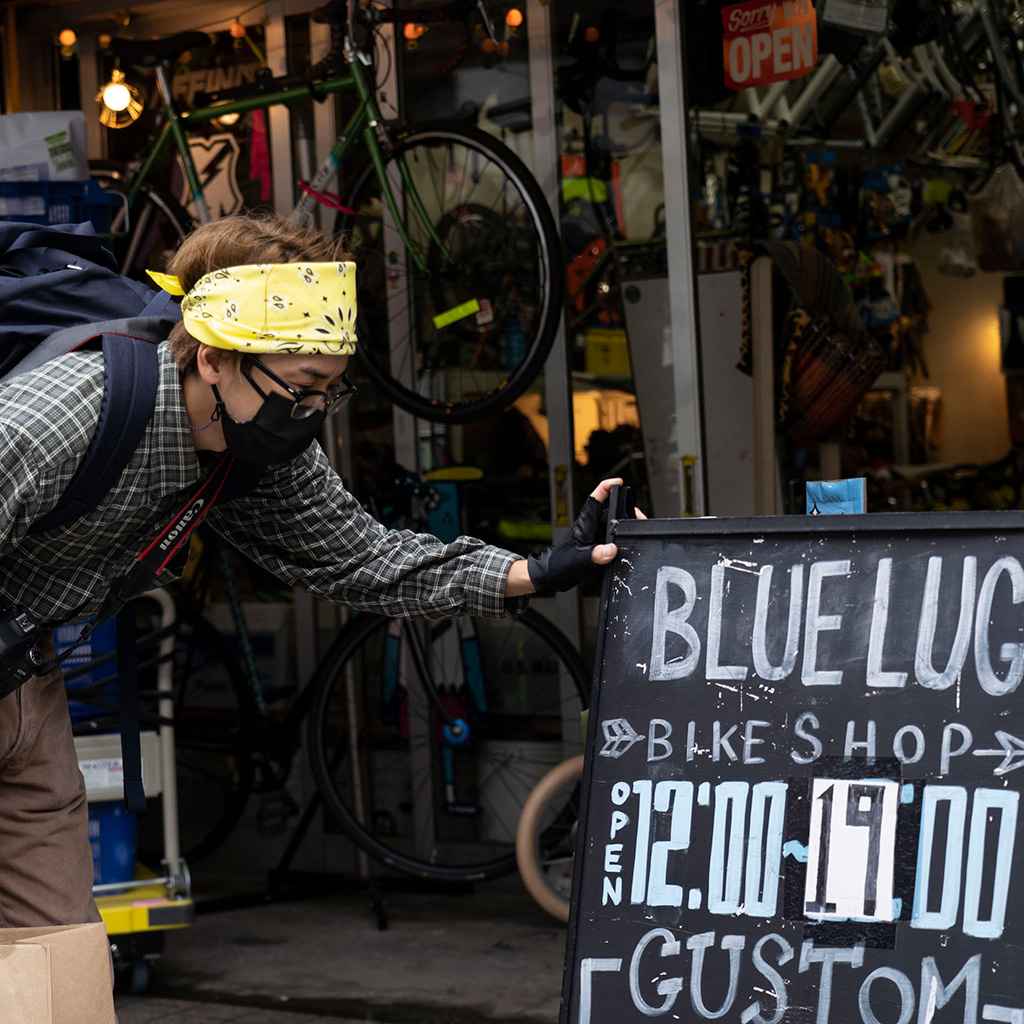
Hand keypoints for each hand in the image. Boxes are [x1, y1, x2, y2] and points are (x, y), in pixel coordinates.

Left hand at [526, 478, 645, 593]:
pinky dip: (621, 541)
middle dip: (625, 510)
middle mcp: (591, 528)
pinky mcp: (597, 548)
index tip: (619, 482)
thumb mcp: (577, 560)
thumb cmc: (558, 564)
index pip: (595, 499)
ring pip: (613, 526)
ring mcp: (594, 538)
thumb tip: (611, 550)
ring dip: (624, 527)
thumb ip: (594, 555)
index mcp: (585, 524)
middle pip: (610, 512)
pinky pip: (612, 540)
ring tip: (635, 530)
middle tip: (637, 517)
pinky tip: (626, 547)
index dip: (607, 487)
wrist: (551, 576)